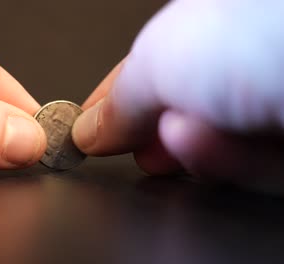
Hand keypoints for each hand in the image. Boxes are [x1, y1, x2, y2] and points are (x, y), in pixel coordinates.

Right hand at [73, 1, 283, 191]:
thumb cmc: (262, 30)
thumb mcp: (160, 61)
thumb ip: (119, 102)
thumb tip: (88, 131)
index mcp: (199, 31)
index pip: (144, 74)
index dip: (111, 105)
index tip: (83, 133)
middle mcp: (235, 65)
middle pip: (181, 115)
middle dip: (157, 139)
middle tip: (141, 153)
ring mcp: (266, 103)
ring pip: (218, 149)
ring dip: (197, 152)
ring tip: (190, 138)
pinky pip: (254, 170)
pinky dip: (236, 165)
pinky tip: (229, 149)